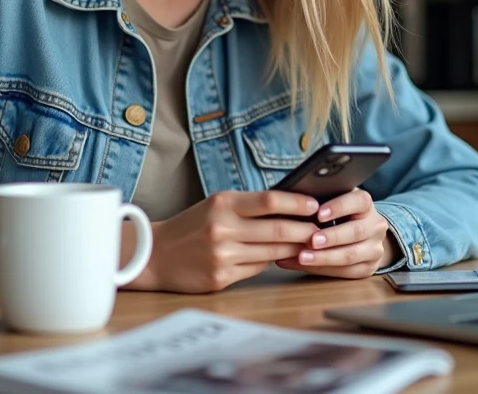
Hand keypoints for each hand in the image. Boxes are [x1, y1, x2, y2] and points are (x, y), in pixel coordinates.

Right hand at [120, 190, 320, 292]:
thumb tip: (290, 208)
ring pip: (272, 251)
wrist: (155, 254)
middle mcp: (223, 228)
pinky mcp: (221, 277)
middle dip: (306, 230)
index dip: (297, 202)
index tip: (316, 204)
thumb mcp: (215, 205)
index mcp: (223, 204)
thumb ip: (248, 206)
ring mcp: (223, 255)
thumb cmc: (191, 226)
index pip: (270, 200)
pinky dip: (269, 261)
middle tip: (322, 229)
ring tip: (309, 243)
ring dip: (294, 248)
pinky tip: (277, 257)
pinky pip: (257, 268)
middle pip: (278, 229)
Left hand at [276, 188, 396, 278]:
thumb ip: (321, 199)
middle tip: (310, 240)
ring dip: (324, 258)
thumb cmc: (338, 214)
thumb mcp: (334, 201)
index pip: (358, 201)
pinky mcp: (368, 268)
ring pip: (350, 255)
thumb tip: (292, 198)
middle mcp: (375, 226)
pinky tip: (302, 264)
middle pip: (355, 232)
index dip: (339, 207)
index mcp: (366, 204)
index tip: (319, 213)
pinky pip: (345, 272)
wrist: (362, 235)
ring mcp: (374, 249)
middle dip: (331, 237)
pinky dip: (321, 269)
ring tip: (302, 257)